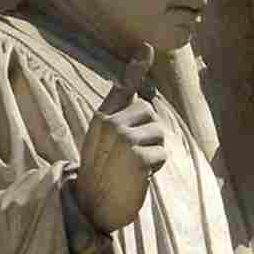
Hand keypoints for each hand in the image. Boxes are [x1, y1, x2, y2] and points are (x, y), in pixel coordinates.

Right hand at [75, 43, 166, 231]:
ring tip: (134, 166)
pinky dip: (155, 167)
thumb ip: (120, 119)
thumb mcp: (105, 142)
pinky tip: (138, 177)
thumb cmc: (102, 173)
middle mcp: (110, 124)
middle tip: (131, 156)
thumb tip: (141, 102)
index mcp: (102, 119)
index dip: (135, 68)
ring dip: (154, 152)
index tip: (147, 48)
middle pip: (151, 114)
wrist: (91, 204)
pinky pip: (162, 154)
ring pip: (159, 133)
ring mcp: (122, 139)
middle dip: (150, 136)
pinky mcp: (136, 156)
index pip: (122, 89)